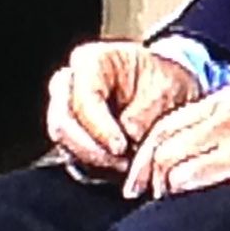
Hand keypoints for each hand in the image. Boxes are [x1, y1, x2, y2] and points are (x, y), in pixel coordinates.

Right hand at [44, 40, 203, 176]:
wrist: (167, 94)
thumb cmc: (164, 83)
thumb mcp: (166, 88)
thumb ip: (146, 110)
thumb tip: (129, 134)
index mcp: (92, 61)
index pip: (83, 97)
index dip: (98, 126)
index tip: (121, 147)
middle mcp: (71, 85)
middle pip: (62, 122)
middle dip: (91, 150)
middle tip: (121, 163)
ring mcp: (68, 112)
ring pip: (65, 144)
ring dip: (94, 161)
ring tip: (126, 167)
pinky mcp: (73, 138)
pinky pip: (74, 158)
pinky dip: (96, 168)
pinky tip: (120, 169)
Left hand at [127, 87, 229, 199]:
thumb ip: (220, 122)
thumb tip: (182, 147)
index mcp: (226, 101)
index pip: (165, 126)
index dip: (145, 156)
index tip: (139, 179)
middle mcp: (225, 116)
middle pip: (162, 147)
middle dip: (149, 177)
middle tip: (148, 197)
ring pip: (173, 168)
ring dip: (166, 190)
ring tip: (174, 205)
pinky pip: (194, 183)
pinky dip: (185, 197)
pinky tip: (193, 208)